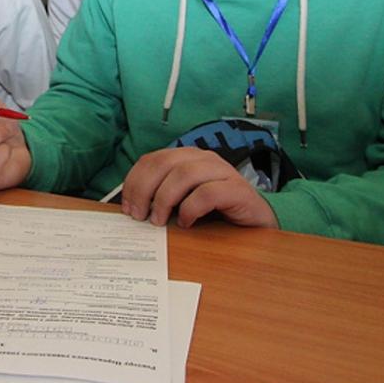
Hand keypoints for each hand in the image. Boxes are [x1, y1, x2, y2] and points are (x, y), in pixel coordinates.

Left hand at [120, 148, 278, 228]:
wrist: (256, 223)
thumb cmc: (215, 213)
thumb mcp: (182, 202)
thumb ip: (161, 197)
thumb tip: (132, 207)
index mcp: (186, 158)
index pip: (152, 160)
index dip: (134, 181)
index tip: (127, 207)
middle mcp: (203, 159)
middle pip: (164, 163)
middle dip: (145, 190)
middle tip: (139, 216)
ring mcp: (222, 172)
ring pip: (185, 174)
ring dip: (165, 199)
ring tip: (159, 221)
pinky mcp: (237, 190)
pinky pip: (208, 193)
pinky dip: (191, 209)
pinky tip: (186, 224)